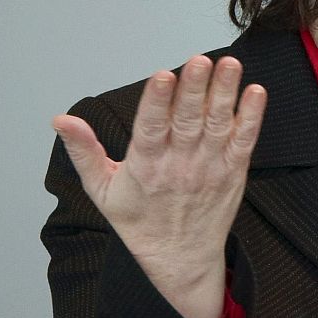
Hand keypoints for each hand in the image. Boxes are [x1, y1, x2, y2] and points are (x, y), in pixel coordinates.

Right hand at [53, 55, 266, 317]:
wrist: (180, 257)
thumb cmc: (139, 221)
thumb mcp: (101, 189)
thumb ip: (84, 151)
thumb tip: (61, 119)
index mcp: (145, 166)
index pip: (151, 128)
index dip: (157, 101)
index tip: (163, 75)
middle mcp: (180, 165)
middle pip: (188, 121)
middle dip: (194, 89)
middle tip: (200, 60)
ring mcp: (210, 167)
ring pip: (218, 125)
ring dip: (225, 94)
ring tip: (229, 64)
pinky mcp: (234, 171)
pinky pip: (245, 140)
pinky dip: (252, 117)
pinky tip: (256, 93)